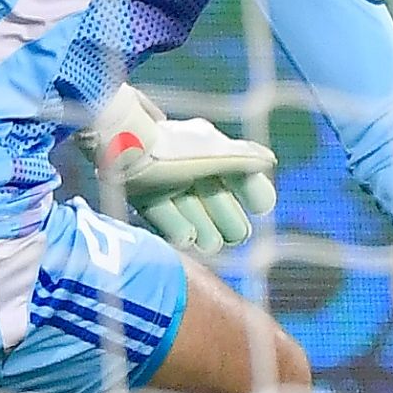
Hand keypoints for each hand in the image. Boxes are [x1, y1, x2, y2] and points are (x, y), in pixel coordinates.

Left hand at [87, 87, 278, 254]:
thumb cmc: (173, 149)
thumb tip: (270, 160)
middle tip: (239, 237)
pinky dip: (175, 228)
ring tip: (213, 246)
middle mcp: (187, 162)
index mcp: (208, 148)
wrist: (122, 146)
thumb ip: (245, 160)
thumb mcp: (217, 156)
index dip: (252, 189)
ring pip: (190, 207)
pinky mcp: (142, 192)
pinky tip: (187, 242)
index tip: (262, 208)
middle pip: (213, 195)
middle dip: (228, 217)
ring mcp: (164, 178)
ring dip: (203, 227)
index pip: (238, 171)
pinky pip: (162, 213)